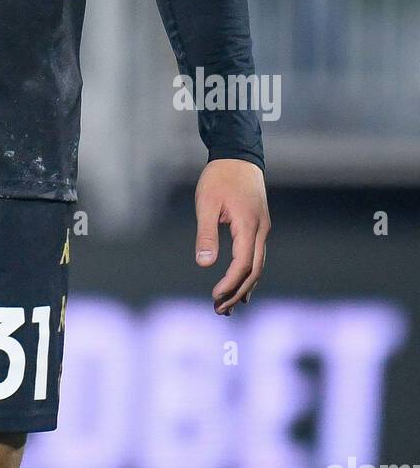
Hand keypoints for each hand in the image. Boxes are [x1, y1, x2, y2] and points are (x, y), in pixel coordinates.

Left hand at [194, 159, 269, 314]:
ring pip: (257, 266)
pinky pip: (257, 257)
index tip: (215, 297)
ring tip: (228, 307)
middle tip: (220, 310)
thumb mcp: (206, 203)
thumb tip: (205, 264)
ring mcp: (263, 229)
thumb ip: (206, 233)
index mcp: (249, 226)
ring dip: (244, 288)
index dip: (230, 284)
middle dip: (238, 293)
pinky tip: (241, 288)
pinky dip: (248, 275)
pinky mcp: (259, 227)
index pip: (242, 265)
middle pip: (254, 271)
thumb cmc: (219, 177)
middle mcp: (261, 231)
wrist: (238, 156)